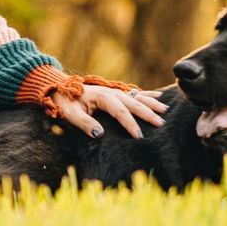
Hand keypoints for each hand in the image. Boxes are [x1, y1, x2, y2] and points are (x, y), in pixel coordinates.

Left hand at [48, 84, 168, 139]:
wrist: (61, 89)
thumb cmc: (67, 103)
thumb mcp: (71, 114)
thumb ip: (85, 123)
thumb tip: (100, 134)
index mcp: (102, 97)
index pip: (120, 112)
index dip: (130, 124)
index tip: (139, 136)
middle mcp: (112, 92)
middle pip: (133, 103)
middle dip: (148, 113)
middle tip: (161, 124)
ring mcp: (115, 91)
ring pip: (137, 96)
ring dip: (151, 102)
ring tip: (166, 110)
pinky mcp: (116, 92)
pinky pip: (135, 93)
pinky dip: (148, 94)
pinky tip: (160, 96)